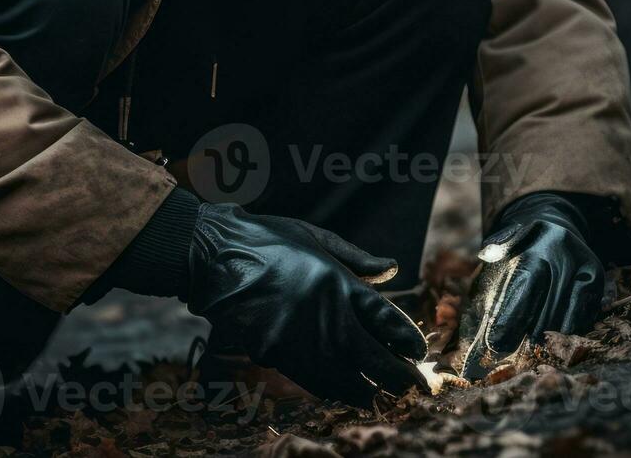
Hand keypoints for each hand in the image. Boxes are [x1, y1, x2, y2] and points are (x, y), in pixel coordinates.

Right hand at [187, 204, 427, 405]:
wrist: (214, 253)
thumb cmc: (267, 239)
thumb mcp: (316, 237)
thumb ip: (357, 259)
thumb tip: (392, 270)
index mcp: (340, 283)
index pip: (390, 323)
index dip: (409, 342)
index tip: (416, 352)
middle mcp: (325, 316)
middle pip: (376, 360)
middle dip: (398, 378)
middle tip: (411, 385)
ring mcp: (300, 340)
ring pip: (347, 381)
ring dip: (368, 391)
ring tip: (381, 395)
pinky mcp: (274, 354)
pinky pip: (313, 380)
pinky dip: (334, 389)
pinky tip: (344, 390)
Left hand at [458, 192, 603, 380]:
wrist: (555, 224)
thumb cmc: (519, 245)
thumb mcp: (503, 246)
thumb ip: (494, 262)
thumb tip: (482, 282)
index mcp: (535, 241)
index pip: (526, 284)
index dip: (513, 316)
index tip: (497, 341)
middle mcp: (563, 251)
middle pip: (549, 302)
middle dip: (529, 331)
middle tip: (511, 351)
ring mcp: (583, 263)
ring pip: (570, 311)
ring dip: (550, 334)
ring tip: (532, 348)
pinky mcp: (596, 276)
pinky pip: (585, 311)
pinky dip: (569, 327)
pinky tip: (554, 338)